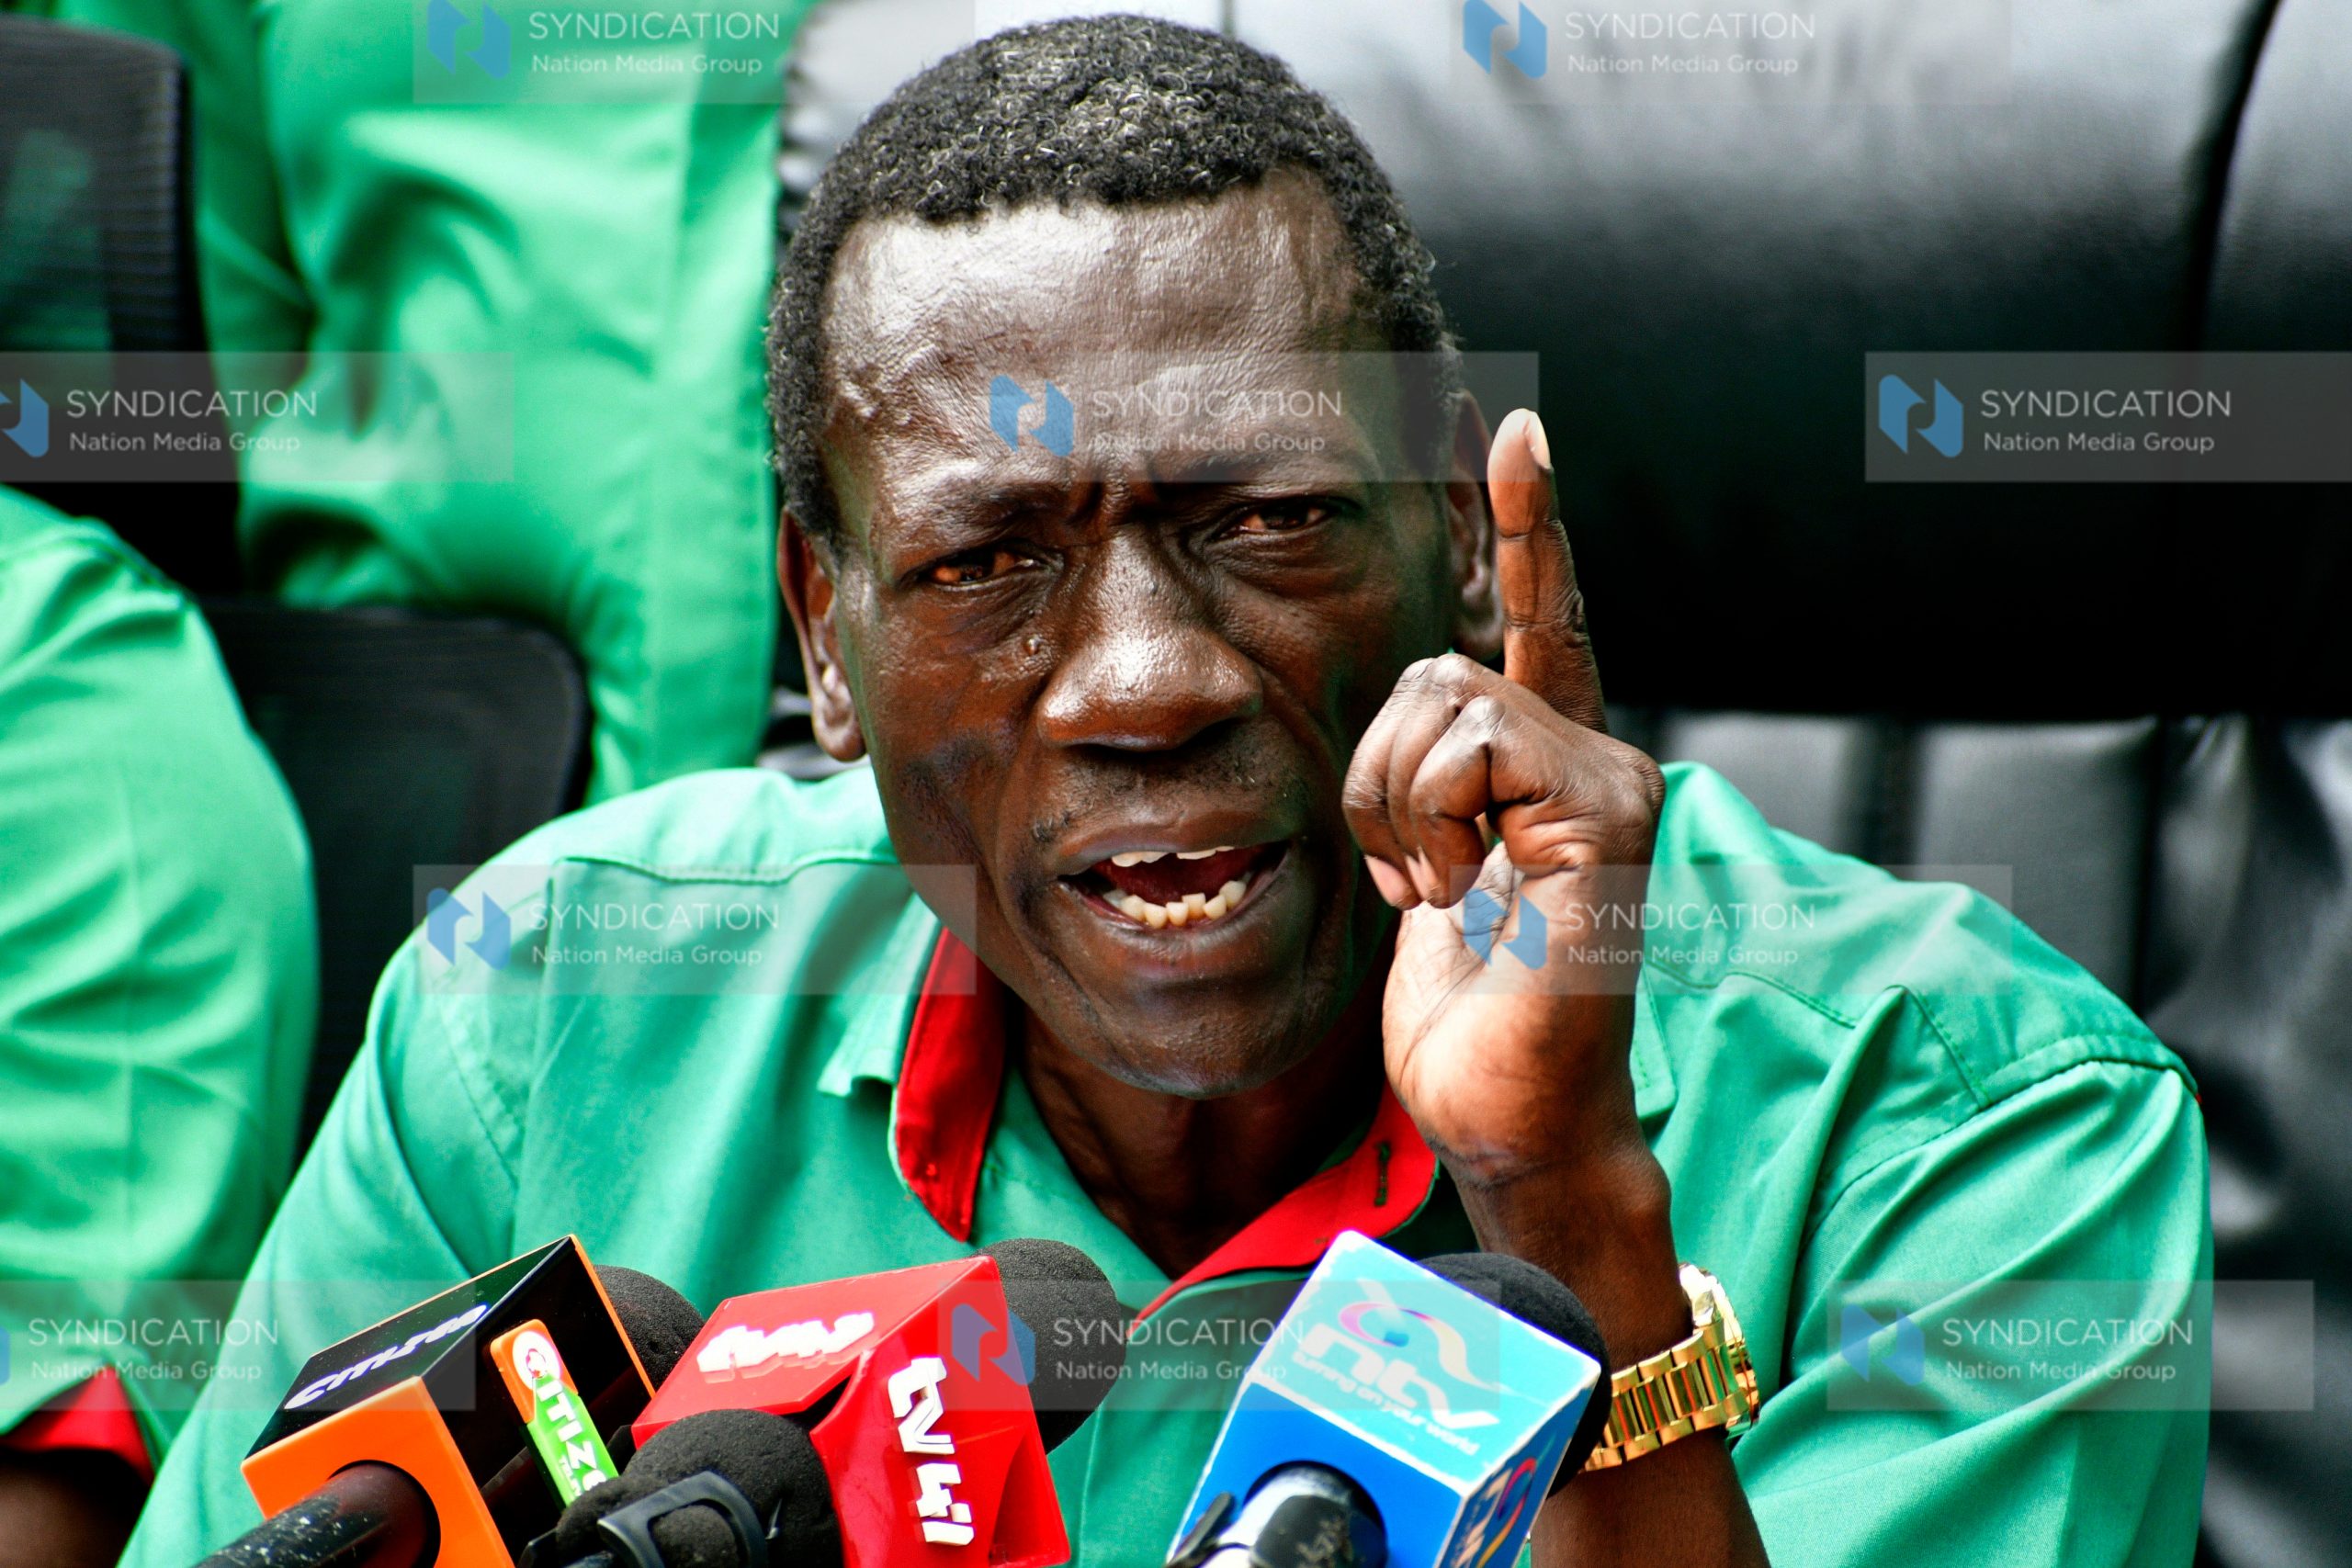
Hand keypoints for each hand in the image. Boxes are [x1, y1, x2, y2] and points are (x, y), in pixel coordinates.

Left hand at [1344, 408, 1665, 1189]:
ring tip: (1449, 896)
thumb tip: (1411, 724)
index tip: (1518, 428)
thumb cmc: (1464, 1016)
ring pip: (1442, 699)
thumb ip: (1425, 785)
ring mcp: (1609, 779)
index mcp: (1544, 767)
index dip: (1528, 525)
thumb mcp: (1422, 874)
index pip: (1537, 621)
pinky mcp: (1606, 809)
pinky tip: (1471, 898)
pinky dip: (1431, 826)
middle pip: (1434, 670)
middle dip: (1377, 777)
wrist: (1507, 1115)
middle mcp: (1592, 755)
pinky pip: (1468, 747)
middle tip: (1420, 880)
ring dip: (1400, 809)